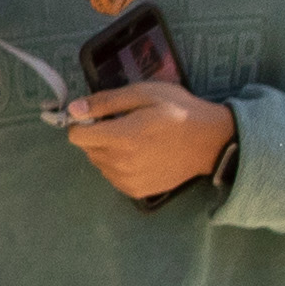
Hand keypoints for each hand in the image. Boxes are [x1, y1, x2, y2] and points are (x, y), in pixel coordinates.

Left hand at [57, 81, 236, 202]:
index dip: (83, 122)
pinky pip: (112, 176)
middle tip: (123, 124)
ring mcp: (128, 180)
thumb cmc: (178, 111)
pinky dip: (118, 166)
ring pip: (99, 163)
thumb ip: (106, 102)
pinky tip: (139, 155)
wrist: (210, 142)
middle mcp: (120, 163)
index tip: (99, 115)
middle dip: (97, 135)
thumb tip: (74, 109)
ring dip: (107, 151)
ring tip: (134, 140)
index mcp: (121, 138)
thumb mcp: (144, 94)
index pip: (76, 136)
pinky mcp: (136, 191)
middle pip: (87, 149)